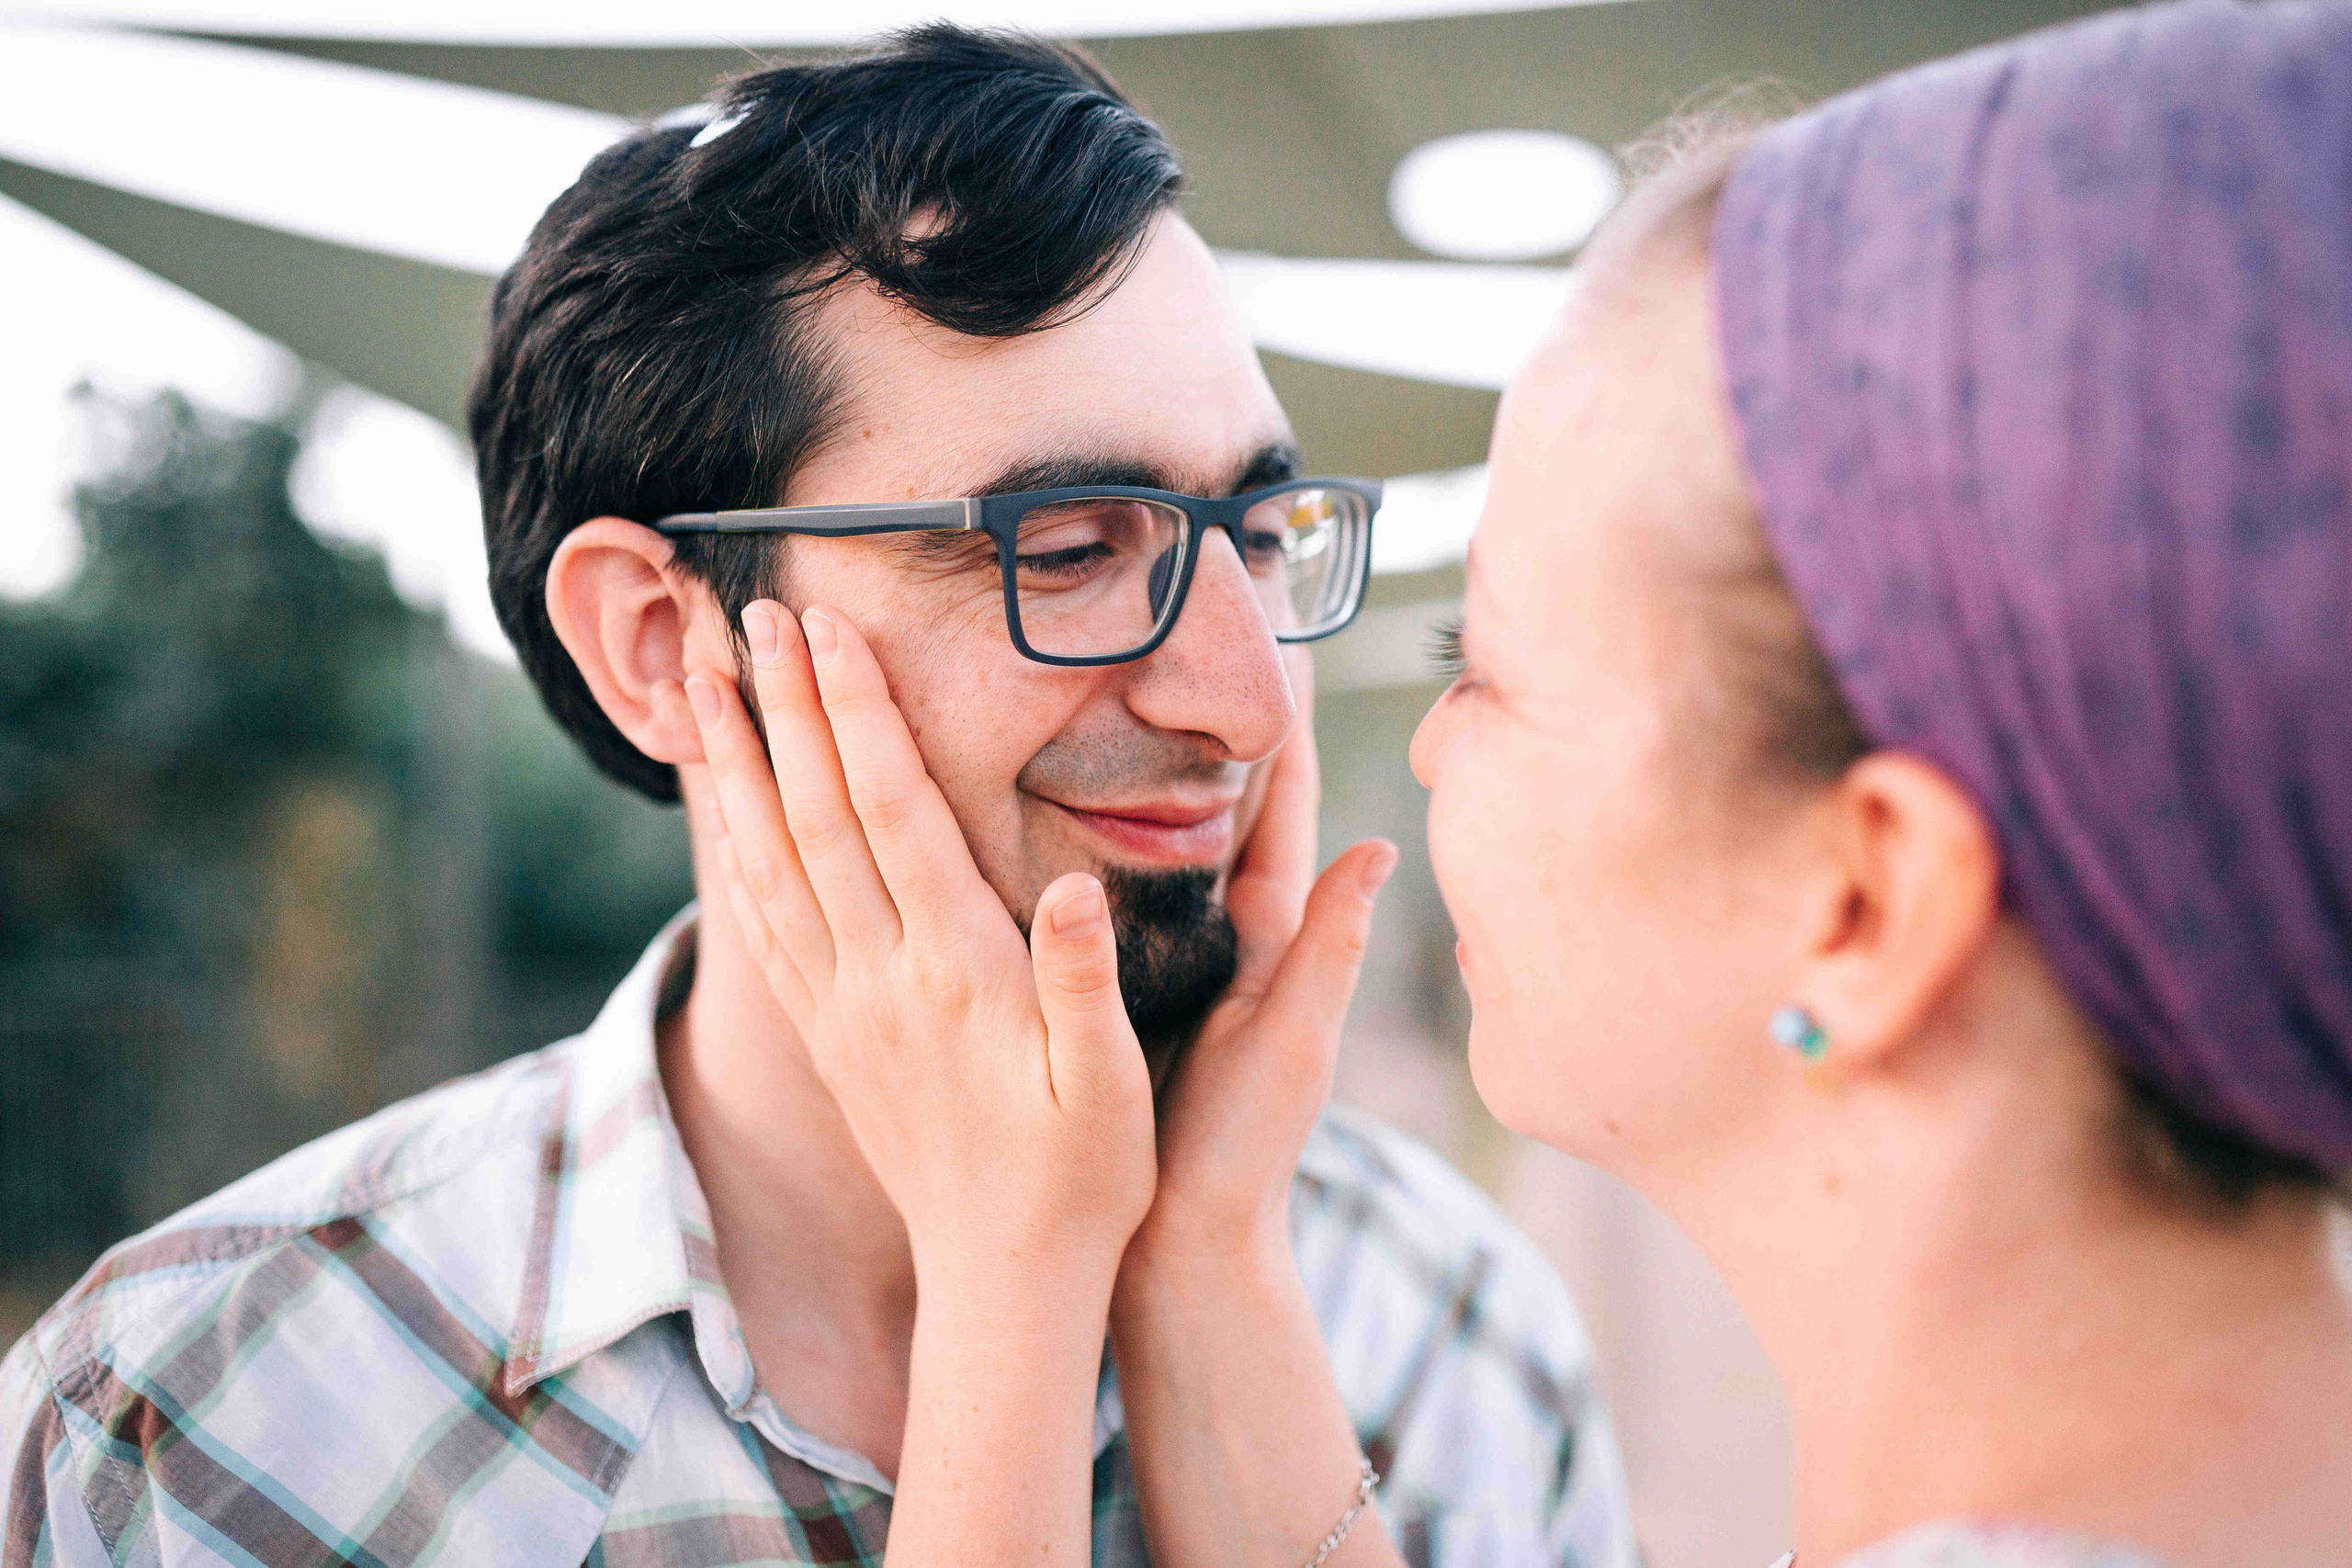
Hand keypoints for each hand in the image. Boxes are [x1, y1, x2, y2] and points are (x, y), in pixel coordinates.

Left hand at [685, 600, 1155, 1287]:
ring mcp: (842, 1008)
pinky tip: (722, 814)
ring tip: (704, 682)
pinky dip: (734, 854)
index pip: (889, 813)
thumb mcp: (1111, 1083)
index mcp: (951, 970)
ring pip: (770, 862)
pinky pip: (765, 928)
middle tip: (749, 612)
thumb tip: (1068, 891)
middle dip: (781, 705)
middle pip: (813, 816)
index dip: (855, 714)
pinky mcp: (828, 1038)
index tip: (827, 629)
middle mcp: (878, 979)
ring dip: (738, 766)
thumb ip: (1083, 985)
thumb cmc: (1081, 1176)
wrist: (1004, 1279)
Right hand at [1132, 652, 1397, 1264]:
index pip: (1283, 810)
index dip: (1284, 730)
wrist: (1180, 1245)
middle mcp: (1231, 939)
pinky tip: (1054, 800)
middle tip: (1191, 634)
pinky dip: (1096, 841)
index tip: (1282, 643)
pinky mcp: (1121, 989)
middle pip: (1221, 808)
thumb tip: (1380, 846)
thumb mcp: (1292, 1044)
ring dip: (1150, 770)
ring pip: (1159, 842)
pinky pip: (1110, 894)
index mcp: (1273, 940)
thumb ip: (1329, 951)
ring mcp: (1175, 961)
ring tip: (1122, 687)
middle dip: (1211, 724)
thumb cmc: (1243, 1150)